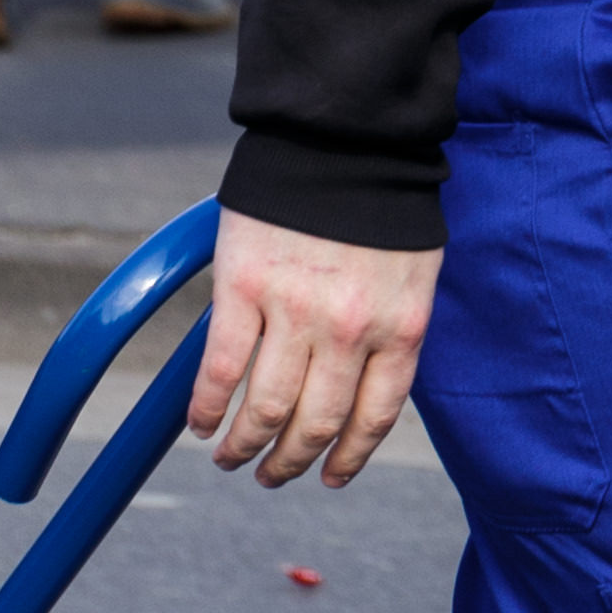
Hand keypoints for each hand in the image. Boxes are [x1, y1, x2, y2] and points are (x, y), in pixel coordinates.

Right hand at [193, 208, 440, 489]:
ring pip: (267, 407)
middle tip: (272, 475)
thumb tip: (361, 382)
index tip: (330, 476)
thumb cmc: (380, 203)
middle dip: (292, 462)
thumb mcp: (411, 272)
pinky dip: (207, 406)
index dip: (349, 456)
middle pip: (317, 424)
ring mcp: (295, 311)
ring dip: (245, 446)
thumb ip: (390, 327)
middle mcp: (351, 330)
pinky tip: (200, 422)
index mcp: (400, 327)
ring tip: (230, 458)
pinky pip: (221, 368)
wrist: (344, 136)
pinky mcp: (243, 288)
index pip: (374, 417)